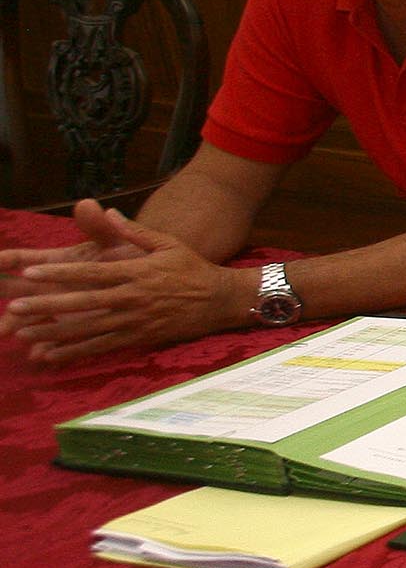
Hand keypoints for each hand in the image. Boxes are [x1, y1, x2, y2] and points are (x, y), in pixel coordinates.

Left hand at [2, 202, 254, 363]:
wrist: (222, 300)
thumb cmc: (192, 268)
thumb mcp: (167, 243)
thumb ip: (134, 231)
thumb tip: (107, 212)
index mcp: (135, 272)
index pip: (90, 273)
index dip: (59, 274)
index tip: (30, 273)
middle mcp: (132, 298)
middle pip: (82, 303)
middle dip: (47, 306)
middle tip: (14, 309)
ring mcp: (134, 321)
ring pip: (87, 329)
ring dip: (54, 332)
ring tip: (23, 334)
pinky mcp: (139, 337)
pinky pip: (102, 347)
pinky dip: (75, 352)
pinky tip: (52, 355)